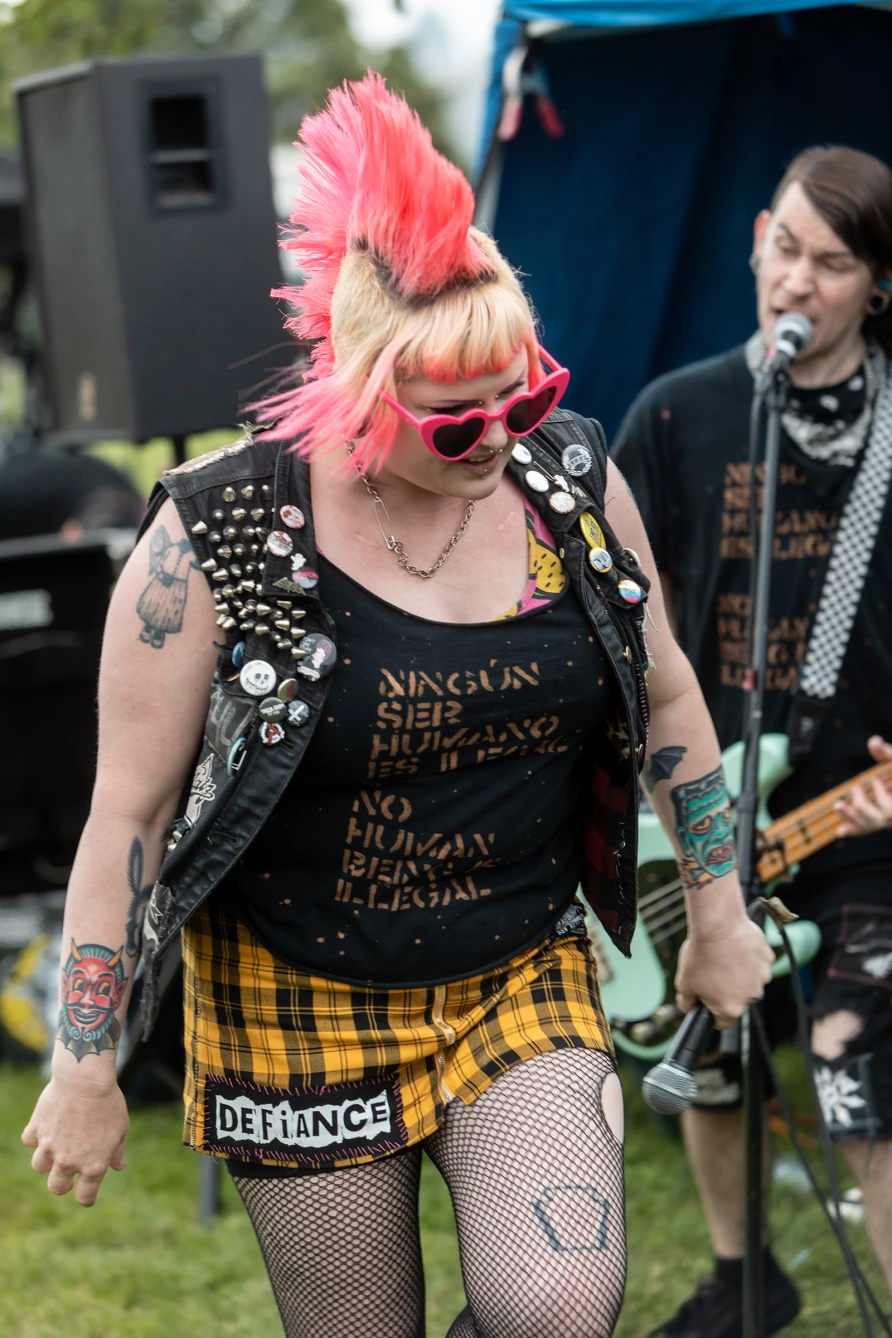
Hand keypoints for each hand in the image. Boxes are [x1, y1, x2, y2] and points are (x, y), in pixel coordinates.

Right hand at [21, 1074, 128, 1206]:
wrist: (85, 1080)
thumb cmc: (108, 1103)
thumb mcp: (121, 1129)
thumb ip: (117, 1152)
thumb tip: (118, 1166)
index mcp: (93, 1166)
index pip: (85, 1197)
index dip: (86, 1198)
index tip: (85, 1194)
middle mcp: (69, 1161)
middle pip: (57, 1187)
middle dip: (62, 1184)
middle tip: (67, 1173)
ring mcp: (49, 1147)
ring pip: (40, 1167)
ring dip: (47, 1161)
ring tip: (56, 1147)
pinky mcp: (36, 1129)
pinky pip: (30, 1140)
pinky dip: (35, 1136)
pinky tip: (46, 1127)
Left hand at [675, 916, 773, 1029]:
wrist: (717, 924)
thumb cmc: (700, 954)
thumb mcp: (684, 983)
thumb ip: (687, 1002)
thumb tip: (689, 1008)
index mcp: (731, 1009)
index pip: (721, 1022)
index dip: (710, 1012)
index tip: (705, 999)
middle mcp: (752, 997)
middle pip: (737, 1000)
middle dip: (726, 990)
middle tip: (712, 971)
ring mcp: (762, 977)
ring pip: (749, 981)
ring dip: (739, 973)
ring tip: (723, 956)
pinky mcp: (768, 958)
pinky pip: (757, 963)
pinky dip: (748, 957)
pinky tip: (735, 946)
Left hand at [835, 736, 891, 836]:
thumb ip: (886, 752)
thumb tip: (873, 741)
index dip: (882, 797)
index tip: (875, 780)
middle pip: (882, 819)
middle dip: (865, 806)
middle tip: (855, 788)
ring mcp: (888, 818)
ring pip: (873, 825)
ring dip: (853, 817)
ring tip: (837, 805)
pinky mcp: (879, 820)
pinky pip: (868, 829)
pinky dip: (855, 830)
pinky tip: (839, 831)